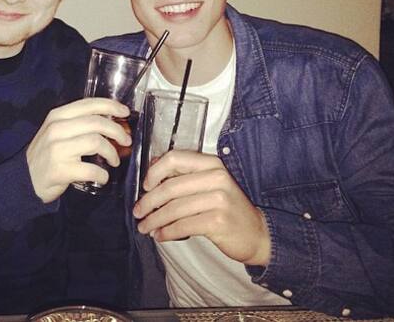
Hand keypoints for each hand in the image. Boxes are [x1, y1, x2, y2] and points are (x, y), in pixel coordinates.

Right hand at [27, 98, 131, 202]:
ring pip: (95, 142)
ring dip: (111, 152)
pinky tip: (103, 176)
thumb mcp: (56, 131)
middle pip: (96, 123)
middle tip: (126, 140)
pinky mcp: (59, 170)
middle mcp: (56, 129)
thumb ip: (78, 123)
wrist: (23, 179)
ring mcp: (57, 149)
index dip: (110, 106)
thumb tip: (111, 120)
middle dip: (116, 131)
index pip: (88, 104)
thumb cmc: (46, 154)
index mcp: (57, 116)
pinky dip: (102, 174)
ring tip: (114, 160)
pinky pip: (90, 169)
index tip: (125, 111)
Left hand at [133, 150, 270, 265]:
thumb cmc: (226, 207)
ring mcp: (219, 199)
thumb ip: (184, 175)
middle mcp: (216, 177)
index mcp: (211, 163)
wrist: (257, 233)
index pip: (174, 158)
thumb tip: (152, 168)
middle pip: (170, 187)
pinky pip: (183, 226)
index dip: (154, 172)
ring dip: (155, 220)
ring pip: (174, 208)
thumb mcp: (209, 183)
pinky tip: (160, 236)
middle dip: (149, 201)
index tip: (145, 186)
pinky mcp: (219, 221)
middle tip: (137, 212)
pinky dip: (167, 232)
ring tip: (144, 227)